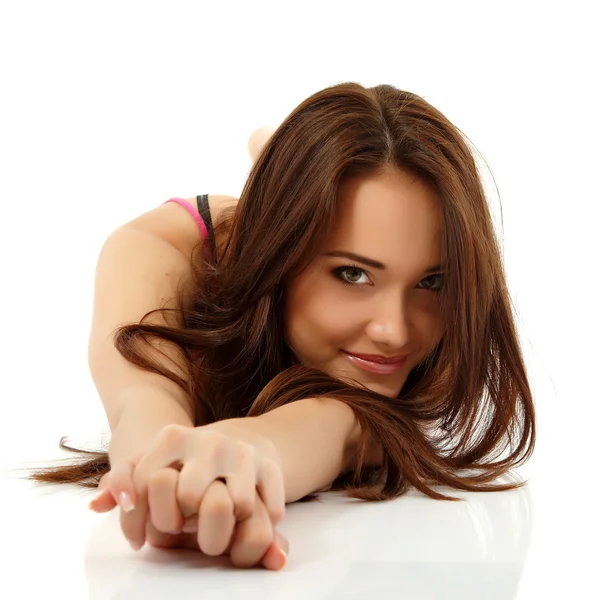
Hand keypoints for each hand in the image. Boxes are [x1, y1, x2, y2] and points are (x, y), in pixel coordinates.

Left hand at [88, 422, 287, 568]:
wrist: (240, 439)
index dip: (140, 518)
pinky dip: (260, 522)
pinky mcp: (270, 467)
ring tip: (216, 524)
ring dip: (224, 525)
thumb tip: (97, 505)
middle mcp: (208, 440)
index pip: (147, 483)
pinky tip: (248, 520)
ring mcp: (241, 451)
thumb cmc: (186, 463)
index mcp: (173, 437)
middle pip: (190, 497)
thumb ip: (121, 482)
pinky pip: (267, 509)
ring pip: (231, 505)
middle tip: (184, 526)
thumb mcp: (153, 464)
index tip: (143, 538)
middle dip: (185, 520)